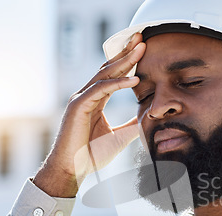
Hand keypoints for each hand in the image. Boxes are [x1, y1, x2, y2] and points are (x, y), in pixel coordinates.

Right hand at [34, 33, 145, 197]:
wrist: (73, 170)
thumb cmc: (90, 156)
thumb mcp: (119, 137)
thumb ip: (132, 125)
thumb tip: (148, 118)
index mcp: (95, 101)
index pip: (113, 75)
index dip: (127, 62)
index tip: (143, 50)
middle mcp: (87, 96)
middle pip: (108, 68)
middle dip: (126, 53)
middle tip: (142, 39)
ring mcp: (80, 99)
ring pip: (104, 74)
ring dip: (124, 61)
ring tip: (141, 50)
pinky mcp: (78, 106)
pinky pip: (100, 89)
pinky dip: (117, 83)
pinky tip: (134, 80)